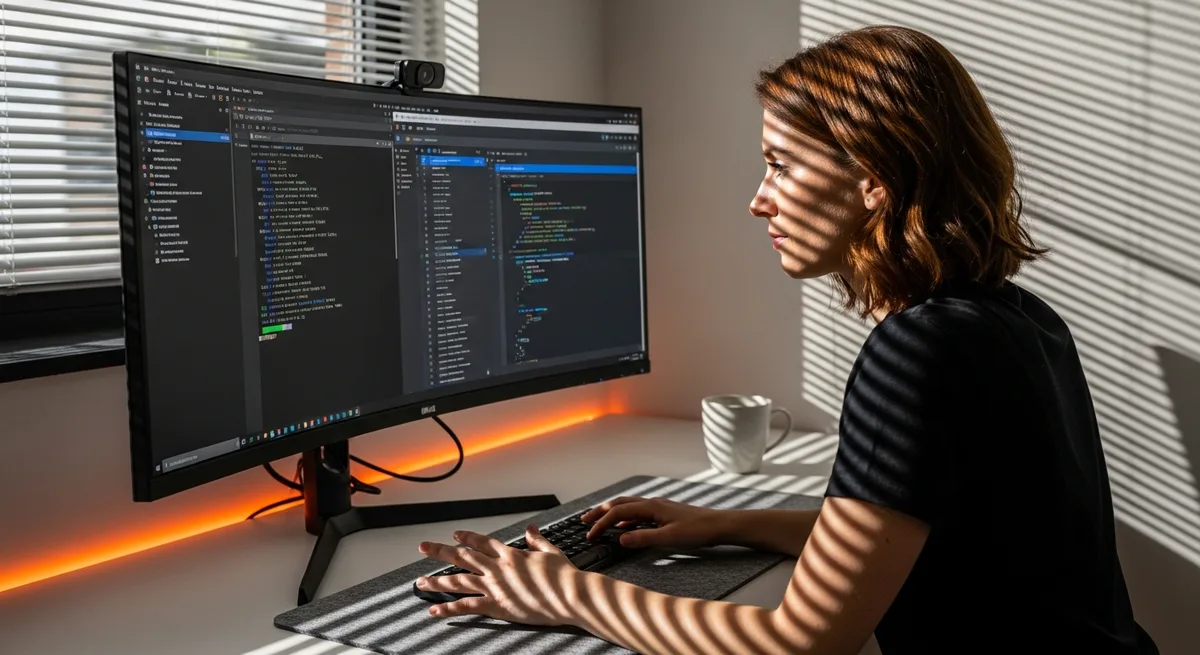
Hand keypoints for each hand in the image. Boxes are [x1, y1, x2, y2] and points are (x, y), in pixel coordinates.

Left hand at [415, 525, 581, 624]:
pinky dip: (449, 608)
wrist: (570, 594)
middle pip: (463, 557)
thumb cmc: (564, 575)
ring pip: (459, 581)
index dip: (467, 537)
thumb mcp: (550, 551)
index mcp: (510, 553)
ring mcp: (495, 586)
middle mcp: (498, 567)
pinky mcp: (497, 605)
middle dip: (440, 551)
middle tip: (423, 547)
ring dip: (437, 581)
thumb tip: (531, 528)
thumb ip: (536, 540)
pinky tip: (434, 610)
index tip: (455, 534)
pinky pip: (467, 606)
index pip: (482, 542)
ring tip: (420, 583)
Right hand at [581, 496, 724, 548]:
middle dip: (599, 511)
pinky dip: (625, 516)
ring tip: (598, 520)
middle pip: (619, 503)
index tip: (589, 535)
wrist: (719, 525)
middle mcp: (652, 503)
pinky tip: (624, 526)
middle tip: (583, 520)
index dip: (601, 523)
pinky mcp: (664, 512)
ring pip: (628, 505)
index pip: (617, 512)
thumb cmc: (697, 530)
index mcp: (650, 507)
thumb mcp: (669, 538)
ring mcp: (658, 506)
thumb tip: (619, 539)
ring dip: (610, 512)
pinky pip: (637, 511)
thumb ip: (643, 538)